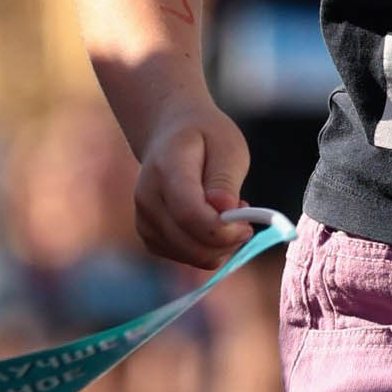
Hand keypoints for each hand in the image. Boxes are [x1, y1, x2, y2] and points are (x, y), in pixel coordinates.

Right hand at [130, 96, 256, 270]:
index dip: (222, 230)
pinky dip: (207, 249)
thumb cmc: (205, 136)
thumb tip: (225, 211)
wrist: (169, 133)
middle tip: (243, 215)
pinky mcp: (149, 236)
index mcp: (166, 169)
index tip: (248, 224)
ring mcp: (144, 219)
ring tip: (226, 212)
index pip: (189, 214)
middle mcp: (147, 198)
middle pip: (189, 242)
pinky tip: (211, 223)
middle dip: (227, 240)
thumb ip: (225, 180)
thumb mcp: (227, 146)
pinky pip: (186, 257)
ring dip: (219, 245)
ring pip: (191, 255)